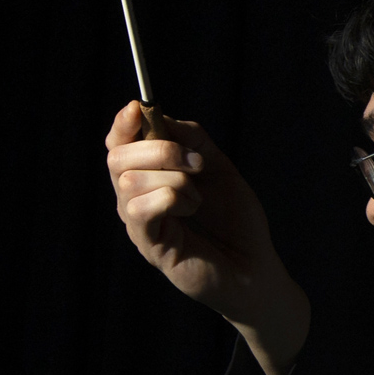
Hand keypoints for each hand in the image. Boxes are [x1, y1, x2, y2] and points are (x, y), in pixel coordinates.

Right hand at [104, 101, 310, 374]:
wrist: (256, 267)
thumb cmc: (236, 221)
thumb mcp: (218, 168)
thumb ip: (192, 140)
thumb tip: (159, 116)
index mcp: (149, 179)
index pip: (118, 147)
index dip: (122, 125)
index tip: (138, 107)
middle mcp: (135, 201)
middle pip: (117, 159)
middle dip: (159, 150)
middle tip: (196, 162)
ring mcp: (140, 225)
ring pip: (130, 182)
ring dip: (174, 179)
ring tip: (198, 197)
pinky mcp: (150, 246)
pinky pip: (141, 209)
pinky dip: (171, 198)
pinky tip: (192, 209)